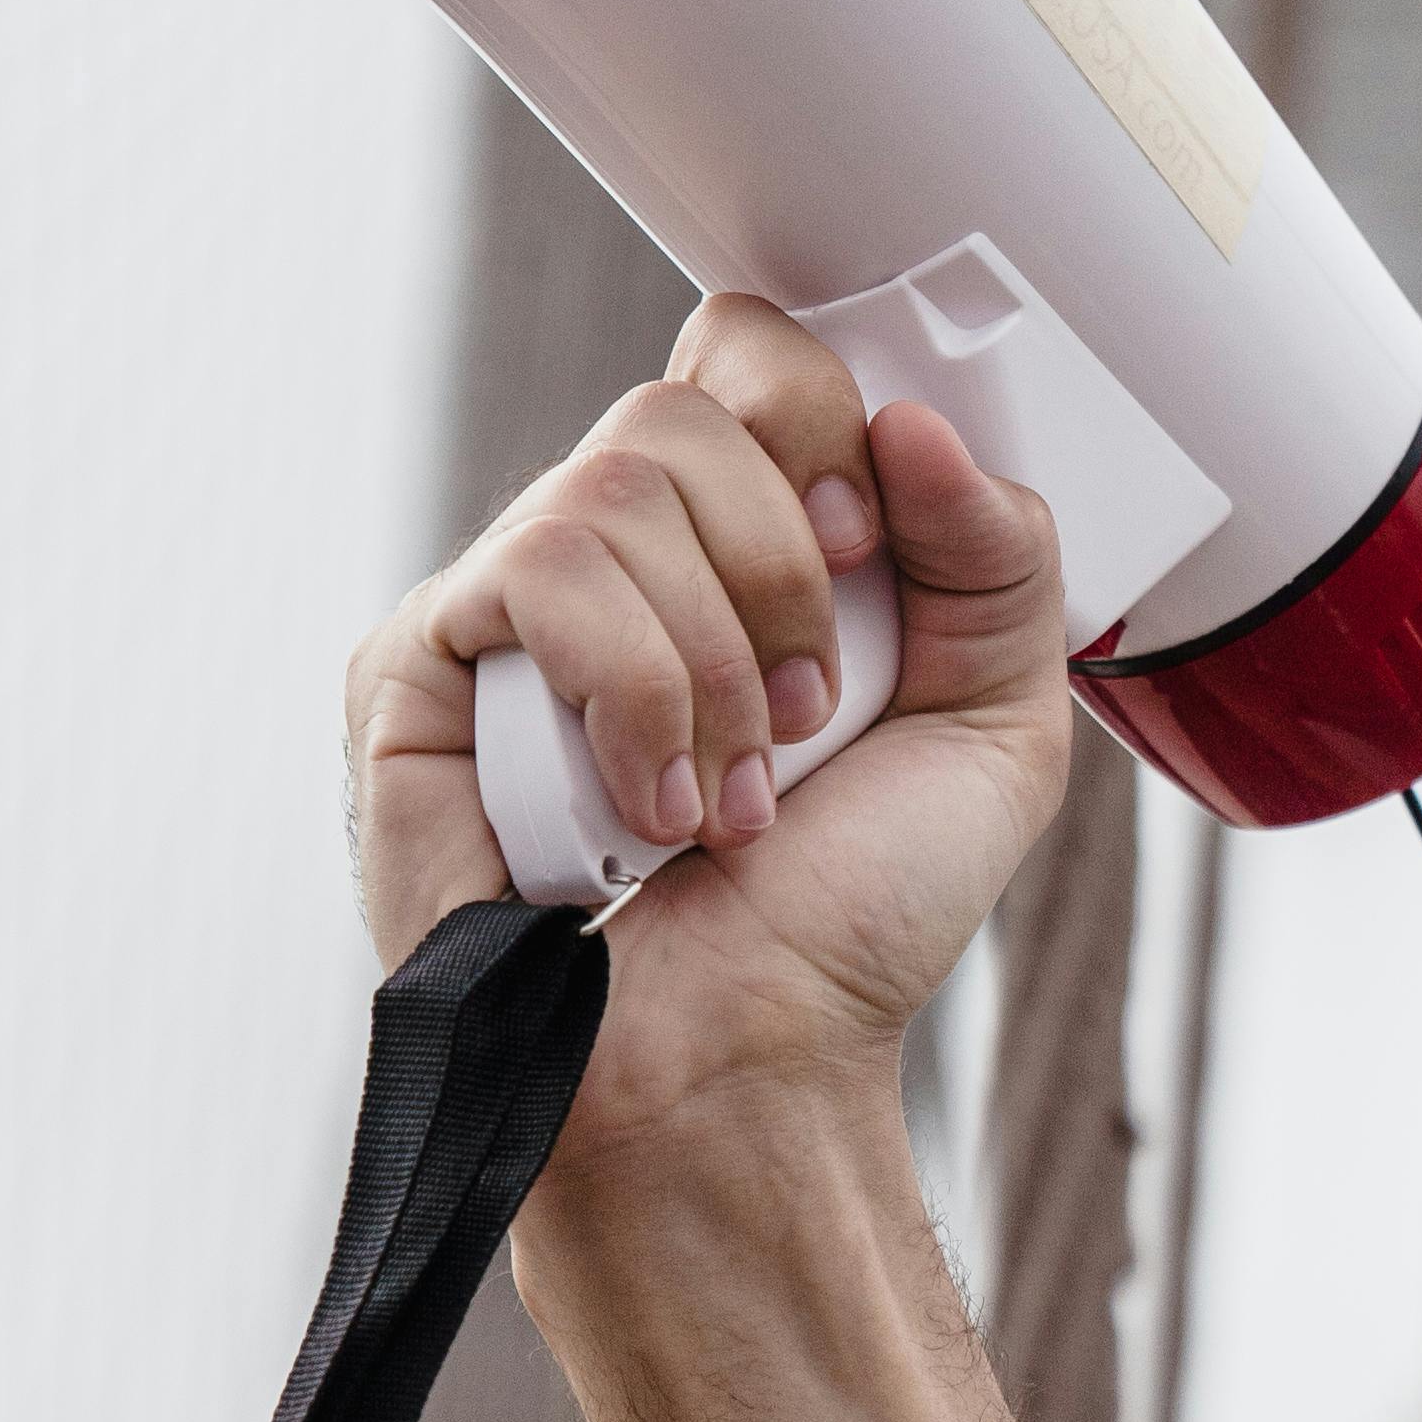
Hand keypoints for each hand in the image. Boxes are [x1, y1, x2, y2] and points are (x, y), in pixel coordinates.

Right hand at [342, 293, 1070, 1167]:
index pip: (747, 354)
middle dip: (786, 569)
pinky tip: (648, 808)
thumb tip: (916, 423)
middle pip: (688, 403)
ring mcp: (508, 603)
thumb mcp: (995, 731)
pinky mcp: (420, 664)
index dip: (818, 421)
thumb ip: (1000, 558)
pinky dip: (633, 693)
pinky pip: (536, 571)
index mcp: (732, 538)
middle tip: (807, 715)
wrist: (740, 1067)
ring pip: (616, 486)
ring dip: (716, 665)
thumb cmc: (842, 925)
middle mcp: (614, 551)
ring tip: (728, 801)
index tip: (869, 552)